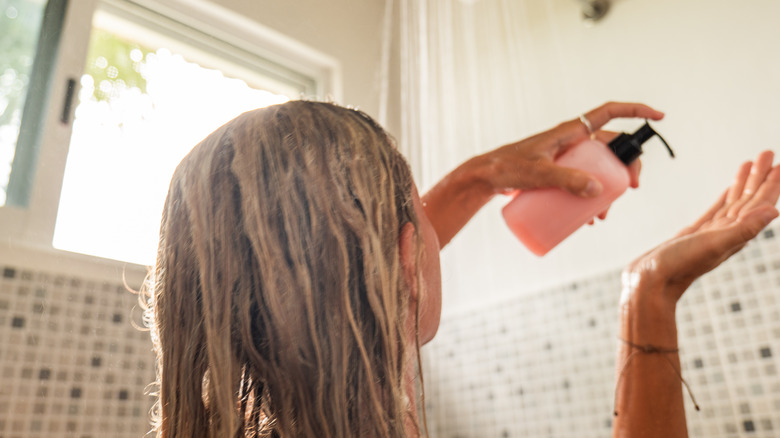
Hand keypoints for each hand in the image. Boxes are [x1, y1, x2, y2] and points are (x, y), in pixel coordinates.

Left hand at [472, 102, 663, 198]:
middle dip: (626, 167)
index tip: (659, 117)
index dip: (635, 110)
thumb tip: (598, 191)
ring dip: (608, 189)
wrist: (484, 179)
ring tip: (604, 214)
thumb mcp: (538, 174)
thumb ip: (566, 180)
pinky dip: (590, 197)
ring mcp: (565, 158)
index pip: (609, 113)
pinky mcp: (557, 174)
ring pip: (598, 169)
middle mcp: (571, 142)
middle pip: (610, 148)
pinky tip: (590, 217)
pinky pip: (582, 182)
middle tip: (631, 188)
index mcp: (570, 131)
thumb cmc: (507, 169)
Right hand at [624, 150, 779, 307]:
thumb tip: (774, 211)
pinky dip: (725, 198)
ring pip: (733, 203)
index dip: (771, 185)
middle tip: (767, 153)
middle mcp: (727, 233)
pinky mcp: (693, 234)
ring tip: (750, 164)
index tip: (778, 165)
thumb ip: (744, 229)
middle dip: (759, 177)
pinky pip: (716, 211)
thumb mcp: (713, 245)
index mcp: (735, 235)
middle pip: (748, 200)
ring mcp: (710, 233)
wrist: (649, 283)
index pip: (759, 204)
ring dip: (743, 184)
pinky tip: (728, 190)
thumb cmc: (679, 267)